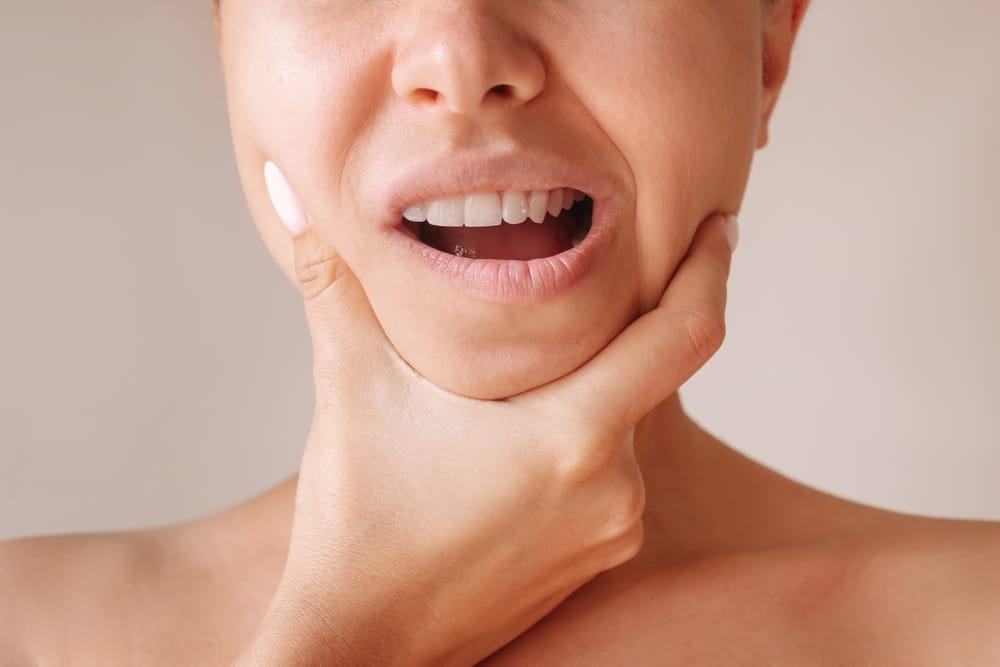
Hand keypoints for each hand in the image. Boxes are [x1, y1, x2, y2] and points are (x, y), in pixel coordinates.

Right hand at [238, 163, 735, 665]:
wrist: (363, 645)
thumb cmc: (359, 522)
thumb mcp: (350, 389)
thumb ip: (333, 282)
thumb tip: (288, 190)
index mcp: (575, 433)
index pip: (686, 333)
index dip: (710, 268)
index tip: (718, 223)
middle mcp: (615, 486)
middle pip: (652, 374)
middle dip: (627, 322)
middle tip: (590, 275)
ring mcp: (613, 530)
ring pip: (628, 424)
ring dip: (598, 384)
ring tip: (539, 358)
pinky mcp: (597, 558)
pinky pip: (614, 473)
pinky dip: (588, 434)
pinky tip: (529, 425)